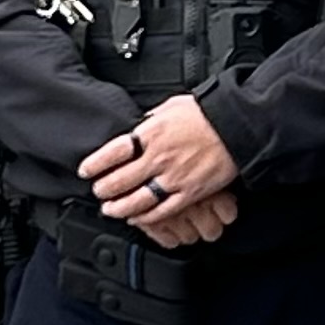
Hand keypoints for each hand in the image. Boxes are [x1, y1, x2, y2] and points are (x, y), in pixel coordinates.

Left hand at [81, 96, 239, 244]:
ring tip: (111, 210)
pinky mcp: (191, 193)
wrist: (238, 125)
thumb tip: (139, 126)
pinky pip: (163, 211)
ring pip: (137, 200)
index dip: (95, 163)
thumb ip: (152, 120)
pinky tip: (139, 219)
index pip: (113, 152)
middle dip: (103, 189)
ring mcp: (174, 177)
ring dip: (119, 208)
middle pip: (120, 180)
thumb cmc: (208, 112)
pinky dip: (147, 218)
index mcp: (151, 133)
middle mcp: (159, 157)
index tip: (86, 170)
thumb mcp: (172, 106)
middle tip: (98, 191)